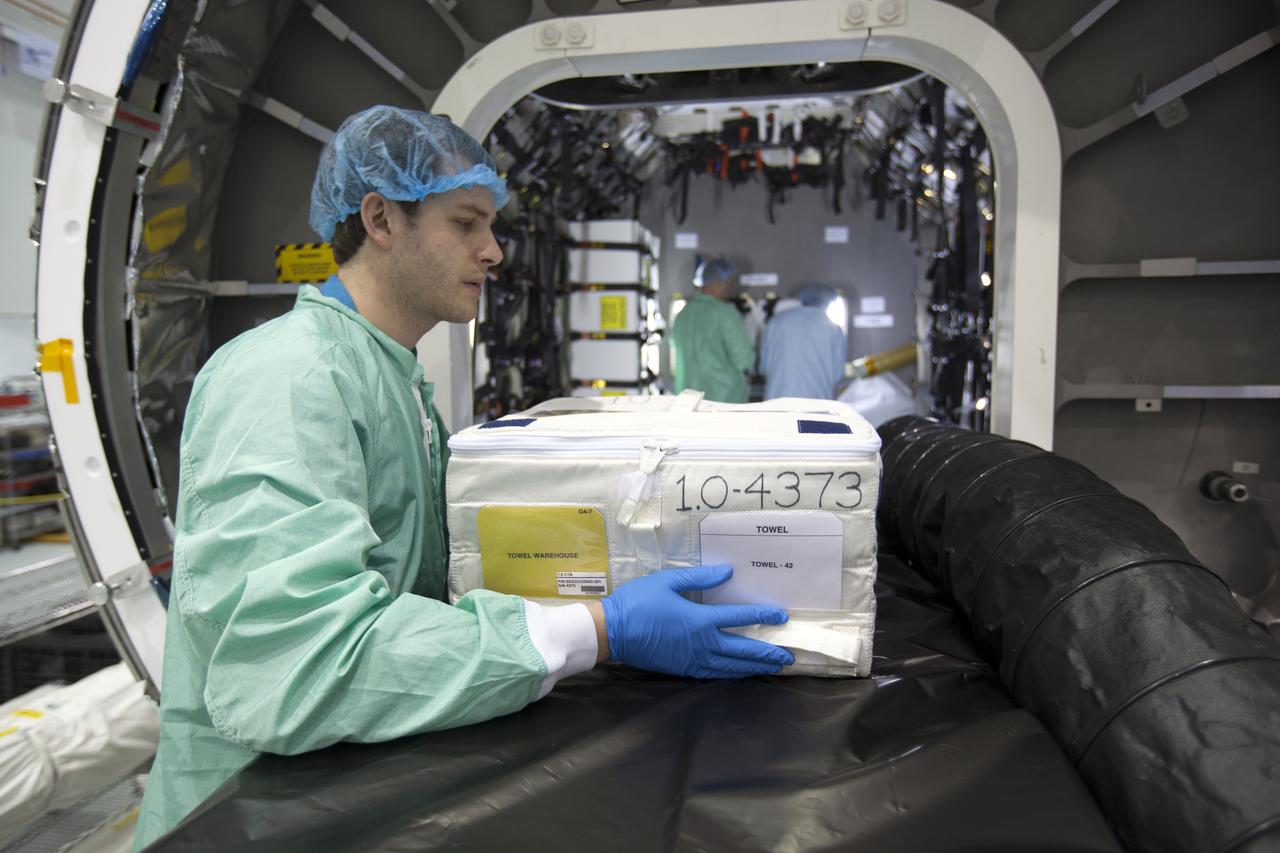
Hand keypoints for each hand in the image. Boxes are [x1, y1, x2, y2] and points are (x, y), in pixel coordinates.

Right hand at [597, 564, 794, 678]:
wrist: (613, 631)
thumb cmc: (639, 601)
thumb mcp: (668, 581)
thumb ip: (700, 578)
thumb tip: (728, 572)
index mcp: (700, 620)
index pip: (740, 619)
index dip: (762, 617)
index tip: (781, 617)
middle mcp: (702, 644)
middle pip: (742, 650)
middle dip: (767, 653)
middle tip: (788, 656)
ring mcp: (693, 660)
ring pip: (731, 666)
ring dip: (753, 666)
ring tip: (772, 667)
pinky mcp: (684, 669)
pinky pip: (714, 674)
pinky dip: (732, 673)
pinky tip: (740, 672)